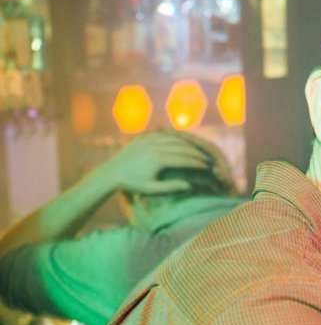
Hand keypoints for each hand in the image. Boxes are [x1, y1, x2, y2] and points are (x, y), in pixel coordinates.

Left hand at [97, 131, 225, 195]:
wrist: (110, 173)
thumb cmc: (132, 184)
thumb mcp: (151, 189)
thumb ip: (171, 187)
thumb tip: (190, 185)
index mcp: (157, 159)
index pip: (184, 159)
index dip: (197, 162)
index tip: (207, 166)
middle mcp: (154, 146)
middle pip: (182, 147)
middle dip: (196, 153)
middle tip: (207, 158)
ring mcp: (148, 139)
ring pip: (174, 139)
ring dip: (188, 144)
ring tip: (197, 151)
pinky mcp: (143, 137)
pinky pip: (163, 135)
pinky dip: (175, 138)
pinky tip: (182, 143)